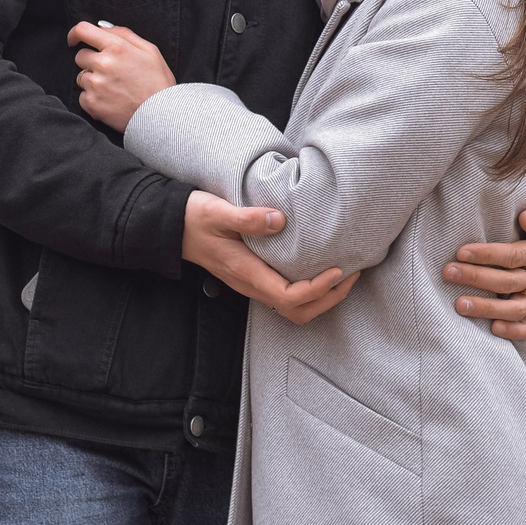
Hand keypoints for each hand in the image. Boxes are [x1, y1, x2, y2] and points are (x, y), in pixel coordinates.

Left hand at [67, 21, 175, 130]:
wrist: (162, 115)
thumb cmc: (158, 81)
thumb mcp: (149, 50)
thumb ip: (124, 34)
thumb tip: (102, 27)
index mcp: (117, 47)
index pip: (82, 30)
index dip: (75, 34)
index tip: (75, 39)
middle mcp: (103, 64)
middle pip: (80, 56)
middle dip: (90, 61)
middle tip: (109, 71)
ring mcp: (96, 85)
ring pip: (81, 77)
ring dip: (92, 81)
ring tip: (114, 89)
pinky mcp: (92, 104)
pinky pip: (82, 96)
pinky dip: (93, 99)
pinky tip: (110, 101)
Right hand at [182, 190, 360, 326]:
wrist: (173, 228)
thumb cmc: (195, 219)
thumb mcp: (218, 212)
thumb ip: (248, 218)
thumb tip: (280, 220)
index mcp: (246, 273)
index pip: (289, 296)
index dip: (318, 289)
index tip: (339, 270)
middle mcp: (251, 285)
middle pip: (297, 311)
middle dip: (329, 299)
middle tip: (352, 276)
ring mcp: (252, 283)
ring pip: (293, 308)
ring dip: (322, 298)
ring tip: (343, 276)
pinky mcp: (253, 276)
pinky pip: (286, 295)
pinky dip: (309, 290)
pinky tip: (319, 269)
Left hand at [442, 201, 525, 341]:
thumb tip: (525, 220)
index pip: (513, 255)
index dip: (487, 255)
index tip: (462, 252)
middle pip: (508, 282)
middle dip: (477, 278)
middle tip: (449, 273)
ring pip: (514, 309)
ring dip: (487, 309)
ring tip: (460, 305)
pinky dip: (512, 332)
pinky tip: (492, 329)